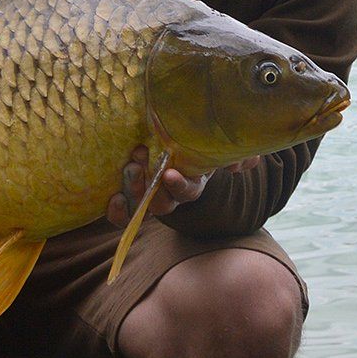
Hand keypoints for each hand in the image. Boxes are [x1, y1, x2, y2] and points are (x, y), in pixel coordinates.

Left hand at [105, 146, 223, 226]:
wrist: (161, 140)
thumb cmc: (188, 141)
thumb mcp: (208, 142)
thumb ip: (229, 152)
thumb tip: (242, 165)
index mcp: (191, 182)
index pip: (188, 191)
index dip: (179, 186)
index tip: (168, 173)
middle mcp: (170, 195)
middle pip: (163, 203)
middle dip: (151, 184)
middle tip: (139, 157)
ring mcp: (149, 199)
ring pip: (143, 209)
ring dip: (135, 191)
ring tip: (129, 167)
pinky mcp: (128, 200)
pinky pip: (123, 217)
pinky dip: (118, 212)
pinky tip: (114, 197)